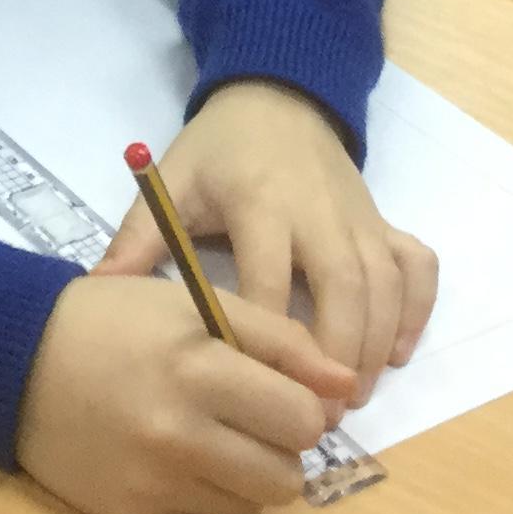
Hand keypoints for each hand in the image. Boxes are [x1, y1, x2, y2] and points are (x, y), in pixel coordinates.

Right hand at [15, 274, 350, 513]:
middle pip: (286, 478)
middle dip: (282, 450)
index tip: (284, 394)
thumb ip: (279, 339)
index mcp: (197, 368)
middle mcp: (176, 434)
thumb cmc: (113, 320)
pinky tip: (168, 454)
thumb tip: (346, 387)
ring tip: (214, 437)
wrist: (13, 361)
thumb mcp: (194, 303)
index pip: (301, 419)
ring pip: (251, 507)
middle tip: (253, 420)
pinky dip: (201, 490)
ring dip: (248, 476)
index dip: (305, 407)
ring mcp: (152, 483)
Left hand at [98, 79, 438, 398]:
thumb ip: (138, 239)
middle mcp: (319, 210)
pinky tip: (400, 353)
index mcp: (260, 201)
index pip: (270, 278)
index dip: (268, 338)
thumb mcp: (172, 184)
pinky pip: (416, 265)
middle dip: (337, 354)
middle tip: (319, 416)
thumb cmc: (218, 151)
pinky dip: (417, 309)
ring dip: (376, 344)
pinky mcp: (384, 219)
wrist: (277, 97)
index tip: (256, 390)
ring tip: (353, 399)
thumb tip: (95, 292)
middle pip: (344, 286)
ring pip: (384, 283)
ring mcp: (359, 216)